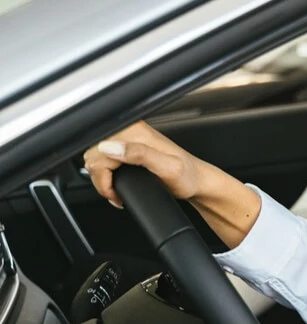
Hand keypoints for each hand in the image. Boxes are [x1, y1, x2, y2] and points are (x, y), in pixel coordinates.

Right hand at [83, 121, 207, 207]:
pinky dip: (106, 176)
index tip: (114, 190)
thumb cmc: (187, 177)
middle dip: (101, 179)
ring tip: (119, 190)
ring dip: (103, 179)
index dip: (102, 176)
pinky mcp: (127, 148)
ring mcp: (128, 139)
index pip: (98, 150)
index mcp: (137, 131)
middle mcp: (130, 131)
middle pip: (93, 155)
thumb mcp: (167, 168)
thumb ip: (140, 155)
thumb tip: (110, 148)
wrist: (196, 182)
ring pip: (95, 159)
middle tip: (117, 193)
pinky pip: (103, 161)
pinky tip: (118, 184)